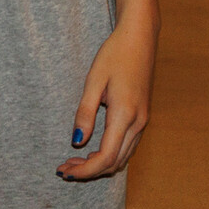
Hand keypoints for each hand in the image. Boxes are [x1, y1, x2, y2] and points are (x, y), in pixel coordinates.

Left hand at [57, 18, 154, 179]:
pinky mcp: (143, 116)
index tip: (65, 170)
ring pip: (123, 157)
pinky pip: (128, 146)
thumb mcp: (94, 80)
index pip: (106, 157)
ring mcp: (143, 120)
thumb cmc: (115, 54)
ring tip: (74, 160)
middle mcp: (138, 123)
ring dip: (100, 164)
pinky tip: (93, 149)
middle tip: (64, 168)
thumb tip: (77, 141)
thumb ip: (85, 112)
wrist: (140, 37)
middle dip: (89, 170)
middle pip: (115, 162)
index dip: (85, 170)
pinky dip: (110, 154)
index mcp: (125, 114)